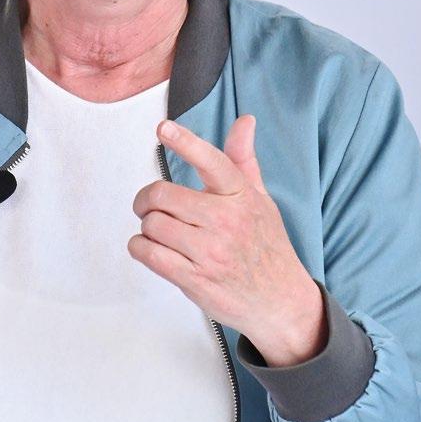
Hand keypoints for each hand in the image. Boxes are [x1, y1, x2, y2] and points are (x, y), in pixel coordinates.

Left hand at [128, 115, 327, 366]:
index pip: (211, 161)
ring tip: (158, 230)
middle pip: (162, 195)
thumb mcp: (260, 198)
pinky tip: (149, 247)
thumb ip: (243, 158)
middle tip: (147, 204)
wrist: (281, 301)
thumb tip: (245, 120)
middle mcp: (225, 221)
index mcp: (240, 195)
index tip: (163, 128)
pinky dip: (140, 247)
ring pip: (152, 225)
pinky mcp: (195, 280)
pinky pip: (149, 254)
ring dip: (146, 226)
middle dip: (146, 199)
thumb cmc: (266, 245)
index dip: (185, 142)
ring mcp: (210, 252)